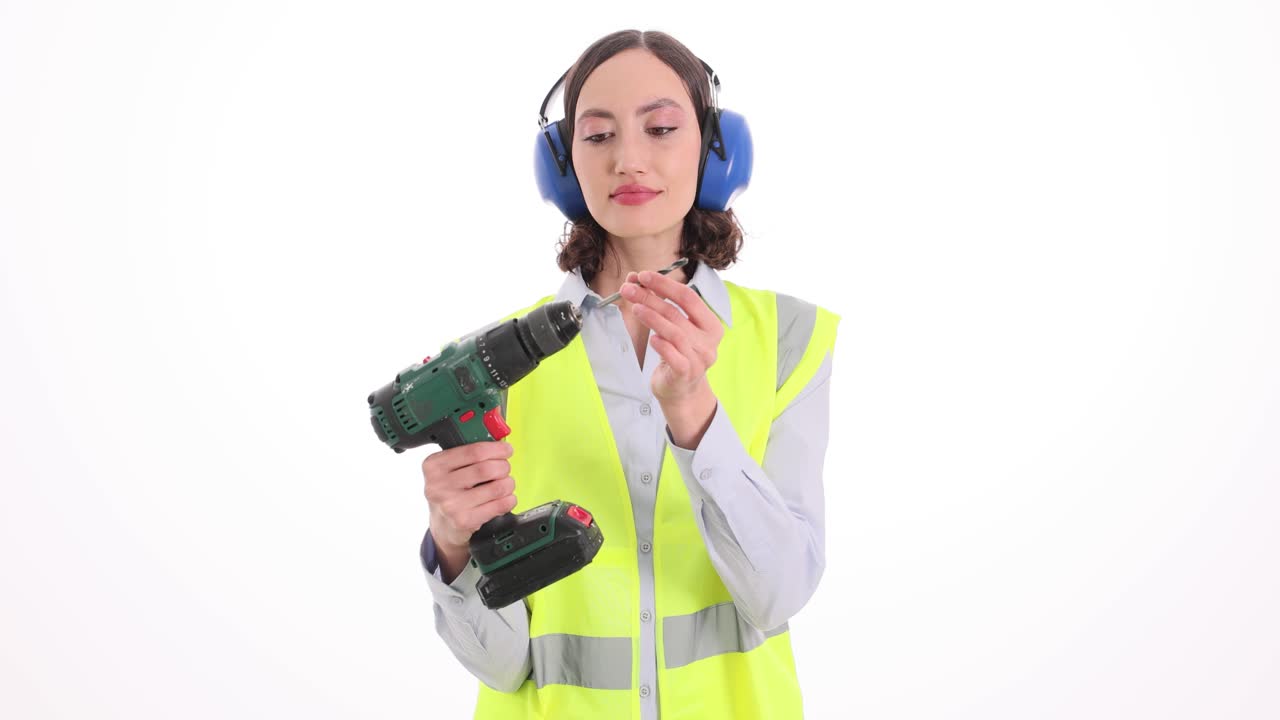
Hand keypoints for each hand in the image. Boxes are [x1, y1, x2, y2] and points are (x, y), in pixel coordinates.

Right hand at [422, 441, 517, 556]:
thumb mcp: (449, 469)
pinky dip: (509, 499)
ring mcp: (451, 505)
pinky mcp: (464, 520)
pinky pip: (499, 505)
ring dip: (508, 484)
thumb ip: (469, 454)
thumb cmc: (450, 492)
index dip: (496, 449)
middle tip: (504, 469)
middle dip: (503, 467)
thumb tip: (498, 442)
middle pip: (487, 469)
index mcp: (434, 465)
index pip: (474, 451)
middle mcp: (439, 485)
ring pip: (497, 487)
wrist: (442, 525)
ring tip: (505, 484)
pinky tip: (504, 498)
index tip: (506, 450)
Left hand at [621, 269, 724, 405]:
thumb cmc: (678, 354)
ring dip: (652, 317)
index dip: (665, 284)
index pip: (689, 297)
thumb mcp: (674, 328)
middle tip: (629, 289)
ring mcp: (699, 358)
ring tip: (635, 308)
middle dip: (651, 298)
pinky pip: (673, 355)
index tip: (644, 276)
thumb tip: (636, 281)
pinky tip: (651, 339)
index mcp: (710, 325)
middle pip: (677, 313)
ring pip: (675, 332)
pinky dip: (661, 345)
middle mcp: (708, 341)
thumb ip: (660, 304)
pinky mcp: (686, 373)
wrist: (681, 391)